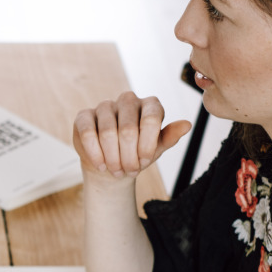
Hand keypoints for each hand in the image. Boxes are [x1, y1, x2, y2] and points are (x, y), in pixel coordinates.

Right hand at [72, 91, 190, 181]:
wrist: (112, 164)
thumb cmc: (137, 153)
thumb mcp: (156, 148)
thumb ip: (170, 136)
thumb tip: (187, 124)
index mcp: (150, 104)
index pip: (151, 119)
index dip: (146, 145)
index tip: (145, 161)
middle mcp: (128, 100)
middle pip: (128, 129)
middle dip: (129, 156)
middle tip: (129, 171)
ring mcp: (105, 106)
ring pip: (107, 133)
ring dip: (112, 158)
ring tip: (116, 170)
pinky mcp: (84, 116)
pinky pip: (87, 134)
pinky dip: (95, 154)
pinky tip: (100, 165)